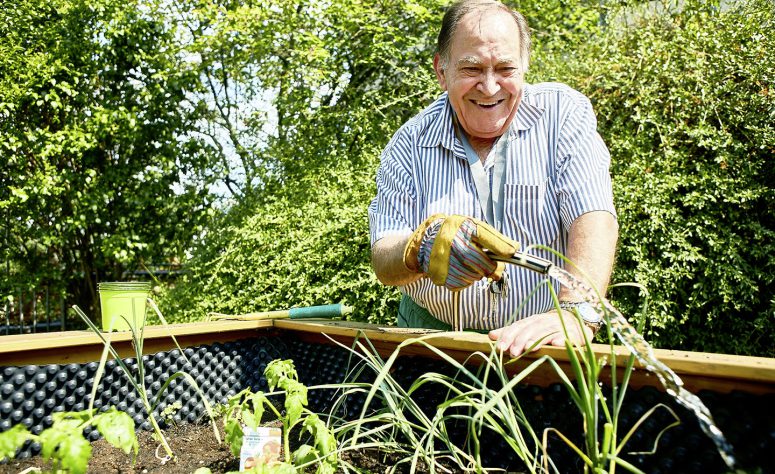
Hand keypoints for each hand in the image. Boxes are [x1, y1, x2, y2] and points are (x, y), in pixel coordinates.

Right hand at [403, 214, 518, 289]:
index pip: (487, 238)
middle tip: (487, 264)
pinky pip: (462, 284)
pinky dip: (465, 280)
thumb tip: (515, 249)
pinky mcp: (441, 276)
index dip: (502, 248)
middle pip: (484, 264)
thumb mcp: (473, 227)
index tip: (512, 253)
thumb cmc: (456, 233)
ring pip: (475, 276)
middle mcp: (453, 243)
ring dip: (476, 273)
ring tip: (466, 263)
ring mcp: (446, 261)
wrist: (425, 242)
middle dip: (490, 266)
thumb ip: (495, 238)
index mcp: (463, 227)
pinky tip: (458, 269)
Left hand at [488, 309, 592, 356]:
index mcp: (531, 321)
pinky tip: (556, 344)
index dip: (508, 336)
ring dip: (537, 340)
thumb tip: (491, 335)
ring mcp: (557, 327)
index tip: (500, 347)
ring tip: (529, 349)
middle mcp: (543, 322)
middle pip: (530, 330)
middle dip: (520, 341)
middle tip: (512, 353)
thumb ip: (511, 333)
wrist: (573, 321)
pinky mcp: (571, 334)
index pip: (518, 327)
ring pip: (545, 333)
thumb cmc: (546, 328)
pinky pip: (566, 336)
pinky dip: (561, 339)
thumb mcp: (528, 328)